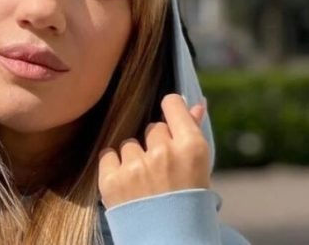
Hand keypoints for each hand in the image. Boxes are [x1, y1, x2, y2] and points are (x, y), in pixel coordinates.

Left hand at [98, 94, 209, 208]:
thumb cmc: (189, 206)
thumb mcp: (199, 170)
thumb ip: (193, 131)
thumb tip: (196, 102)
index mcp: (192, 147)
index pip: (172, 104)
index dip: (170, 109)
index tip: (169, 119)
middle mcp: (164, 152)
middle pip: (152, 128)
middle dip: (155, 145)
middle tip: (163, 172)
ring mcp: (137, 166)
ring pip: (130, 144)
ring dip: (135, 159)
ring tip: (146, 185)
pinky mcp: (112, 180)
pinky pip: (109, 155)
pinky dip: (115, 168)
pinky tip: (127, 186)